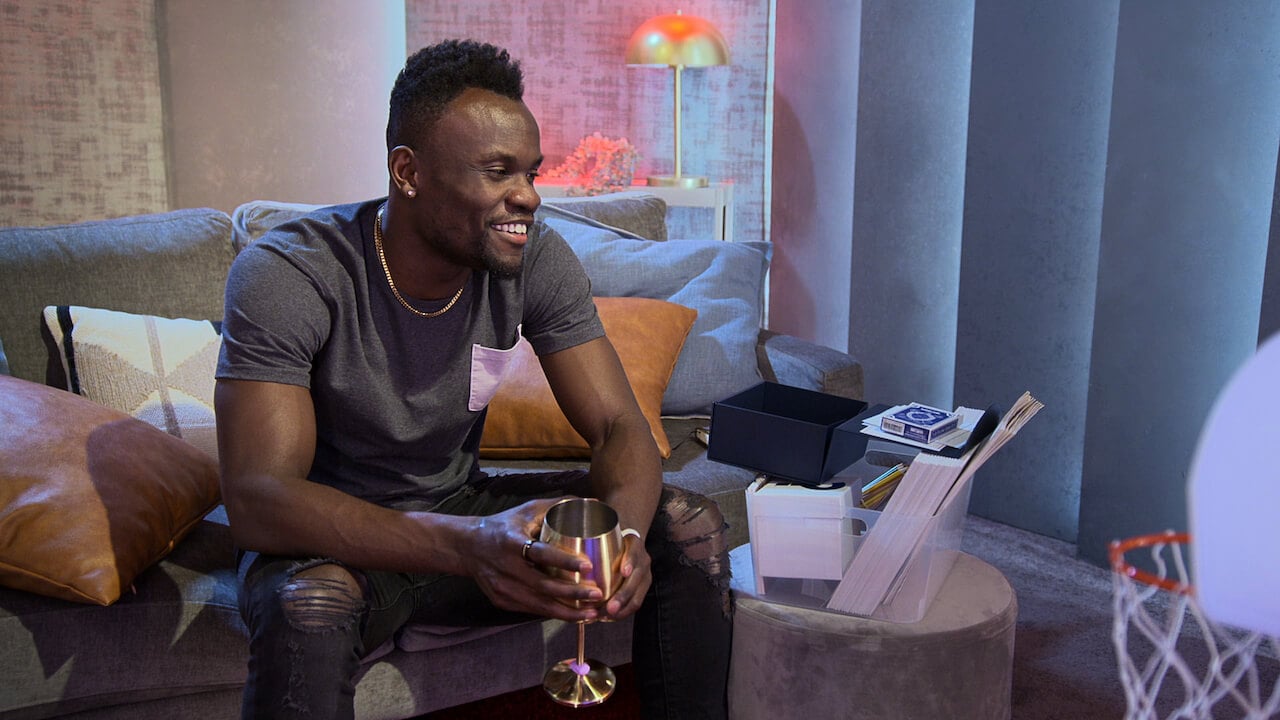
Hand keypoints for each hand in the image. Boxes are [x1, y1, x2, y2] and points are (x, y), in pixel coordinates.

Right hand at [464, 497, 601, 622]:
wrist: (467, 547)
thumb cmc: (504, 526)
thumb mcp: (526, 510)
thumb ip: (557, 506)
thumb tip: (591, 501)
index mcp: (511, 542)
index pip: (541, 554)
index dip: (564, 561)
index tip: (588, 566)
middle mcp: (506, 567)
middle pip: (543, 586)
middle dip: (573, 593)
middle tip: (598, 594)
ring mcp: (502, 587)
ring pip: (538, 605)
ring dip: (567, 611)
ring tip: (591, 613)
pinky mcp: (501, 601)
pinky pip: (531, 610)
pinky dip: (553, 614)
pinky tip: (573, 615)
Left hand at [598, 531, 650, 620]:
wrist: (629, 542)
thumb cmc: (610, 537)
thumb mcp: (604, 529)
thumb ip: (589, 530)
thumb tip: (562, 522)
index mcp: (635, 544)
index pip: (635, 551)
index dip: (631, 561)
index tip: (624, 571)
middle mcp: (643, 560)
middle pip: (637, 580)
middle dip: (624, 595)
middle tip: (608, 607)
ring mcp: (645, 576)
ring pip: (638, 597)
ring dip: (623, 609)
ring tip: (605, 617)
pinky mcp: (642, 589)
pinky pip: (635, 604)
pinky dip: (622, 613)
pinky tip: (607, 618)